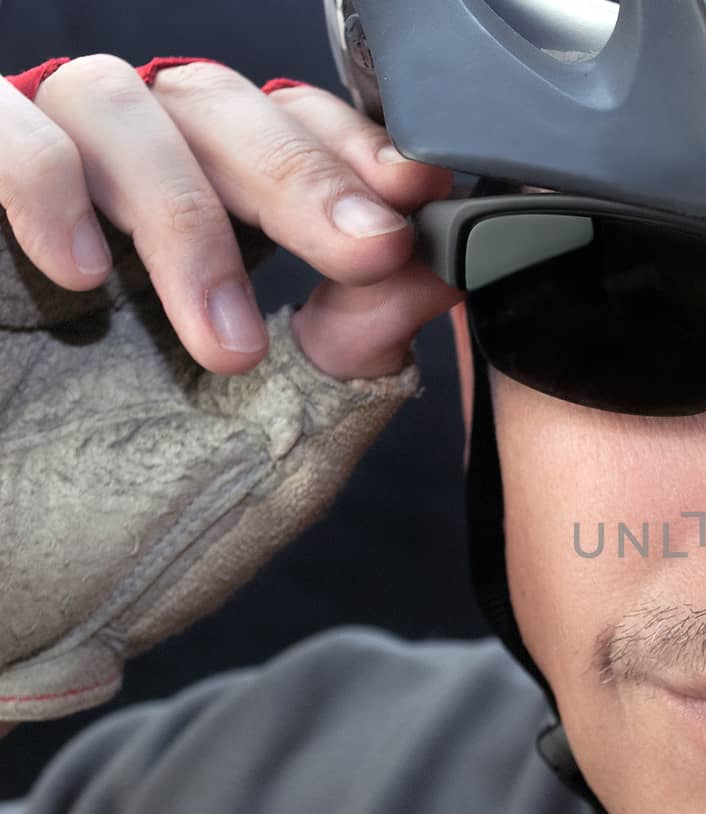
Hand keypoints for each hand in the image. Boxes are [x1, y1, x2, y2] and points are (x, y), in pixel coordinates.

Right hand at [0, 55, 465, 720]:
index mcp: (216, 232)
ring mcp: (40, 184)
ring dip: (189, 214)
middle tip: (366, 249)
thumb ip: (351, 361)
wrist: (9, 594)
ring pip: (118, 99)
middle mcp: (128, 188)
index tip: (416, 199)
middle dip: (307, 175)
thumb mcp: (268, 449)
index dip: (354, 149)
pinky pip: (3, 129)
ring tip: (222, 344)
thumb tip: (434, 275)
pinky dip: (48, 185)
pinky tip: (80, 276)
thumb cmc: (127, 532)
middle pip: (219, 103)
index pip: (292, 132)